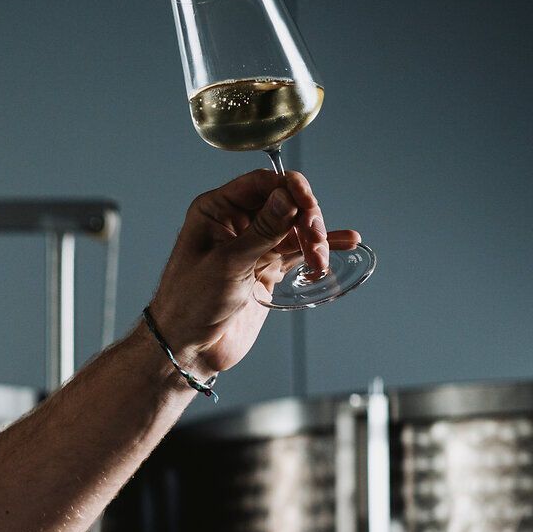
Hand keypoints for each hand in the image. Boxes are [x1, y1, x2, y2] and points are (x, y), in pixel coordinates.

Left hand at [145, 170, 362, 378]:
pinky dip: (319, 247)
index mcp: (216, 211)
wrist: (188, 348)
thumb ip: (262, 231)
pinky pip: (298, 250)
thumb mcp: (228, 264)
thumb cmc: (190, 305)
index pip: (261, 183)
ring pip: (294, 226)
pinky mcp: (266, 268)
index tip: (308, 207)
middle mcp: (235, 223)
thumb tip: (288, 196)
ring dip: (314, 237)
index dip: (290, 189)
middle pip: (284, 202)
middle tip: (314, 239)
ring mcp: (253, 245)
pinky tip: (345, 242)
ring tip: (320, 259)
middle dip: (305, 217)